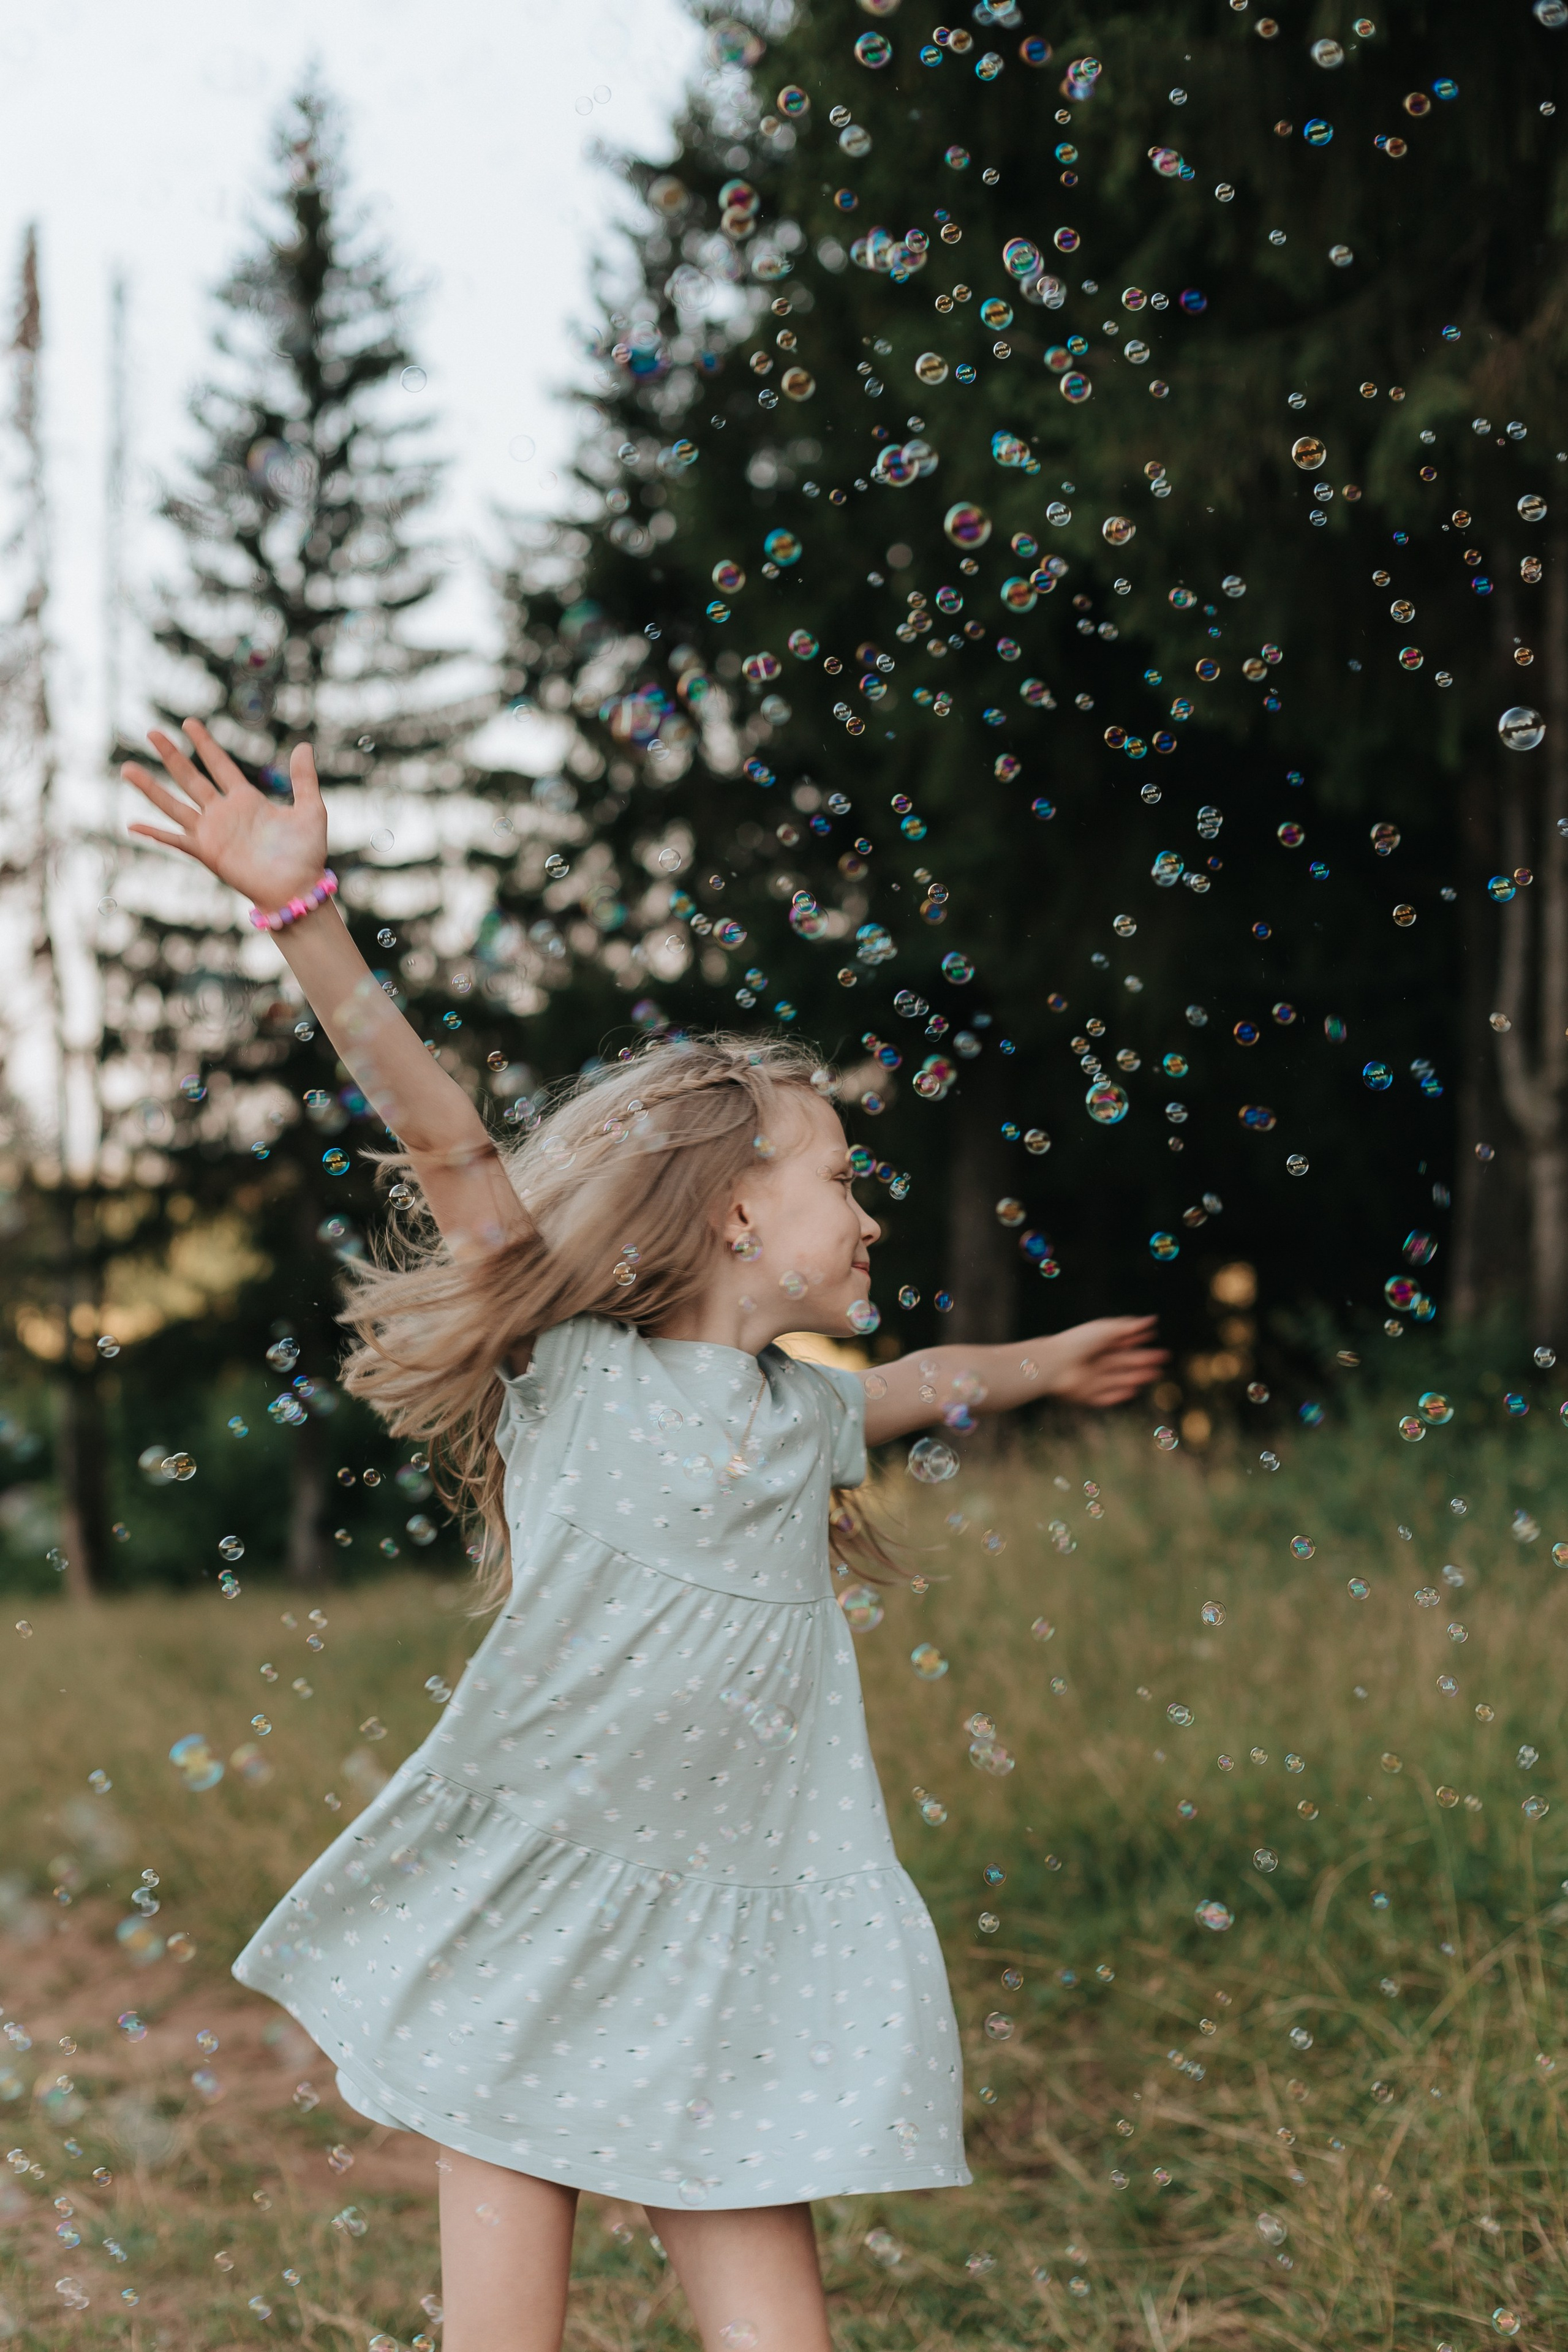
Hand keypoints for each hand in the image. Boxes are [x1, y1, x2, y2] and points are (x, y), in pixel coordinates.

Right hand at [123, 720, 327, 912]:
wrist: (298, 889)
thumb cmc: (306, 855)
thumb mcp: (311, 810)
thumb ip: (304, 779)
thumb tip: (303, 746)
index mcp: (246, 800)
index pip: (220, 765)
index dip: (205, 744)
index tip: (189, 723)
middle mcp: (224, 813)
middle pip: (190, 778)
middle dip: (171, 755)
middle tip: (152, 732)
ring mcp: (212, 833)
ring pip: (174, 805)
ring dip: (150, 787)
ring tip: (127, 768)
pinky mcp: (207, 853)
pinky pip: (175, 841)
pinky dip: (154, 834)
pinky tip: (133, 825)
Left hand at [1039, 1316, 1166, 1407]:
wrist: (1054, 1365)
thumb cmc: (1078, 1343)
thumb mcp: (1106, 1330)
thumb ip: (1129, 1327)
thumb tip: (1152, 1319)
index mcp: (1095, 1343)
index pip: (1120, 1341)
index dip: (1137, 1339)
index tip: (1153, 1334)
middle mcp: (1094, 1361)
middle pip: (1123, 1361)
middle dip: (1144, 1359)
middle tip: (1164, 1357)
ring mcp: (1090, 1379)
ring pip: (1119, 1379)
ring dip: (1138, 1376)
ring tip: (1156, 1373)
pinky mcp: (1086, 1396)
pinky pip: (1105, 1397)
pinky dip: (1119, 1394)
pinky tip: (1133, 1390)